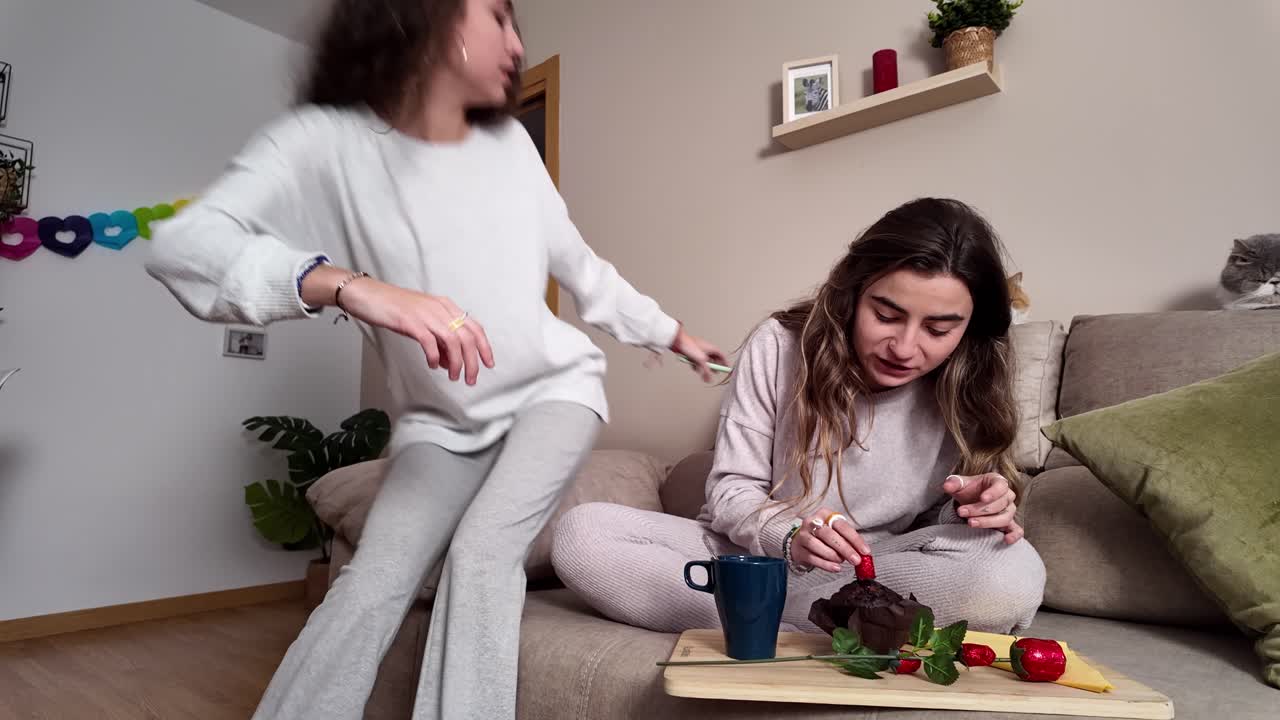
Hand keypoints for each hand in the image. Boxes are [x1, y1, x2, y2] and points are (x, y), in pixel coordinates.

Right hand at [338, 278, 494, 384]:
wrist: (368, 294)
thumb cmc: (393, 308)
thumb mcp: (422, 322)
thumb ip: (438, 340)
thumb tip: (451, 361)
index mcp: (445, 306)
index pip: (474, 327)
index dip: (484, 347)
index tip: (488, 364)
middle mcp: (439, 308)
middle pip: (467, 337)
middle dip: (472, 362)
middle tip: (470, 379)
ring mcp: (426, 314)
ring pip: (453, 341)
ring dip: (456, 363)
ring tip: (453, 376)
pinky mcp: (410, 321)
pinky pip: (430, 341)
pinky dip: (435, 356)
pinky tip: (433, 364)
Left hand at [669, 325, 726, 382]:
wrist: (678, 341)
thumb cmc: (690, 346)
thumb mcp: (701, 360)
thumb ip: (706, 371)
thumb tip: (709, 380)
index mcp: (711, 348)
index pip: (721, 356)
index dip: (725, 362)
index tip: (726, 368)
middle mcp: (706, 349)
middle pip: (713, 359)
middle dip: (714, 367)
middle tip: (715, 372)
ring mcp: (699, 351)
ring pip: (704, 361)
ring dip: (704, 368)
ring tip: (703, 373)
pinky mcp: (692, 353)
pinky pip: (697, 361)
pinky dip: (696, 365)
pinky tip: (693, 366)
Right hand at [790, 509, 871, 572]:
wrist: (800, 542)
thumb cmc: (823, 536)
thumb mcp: (836, 532)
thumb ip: (848, 540)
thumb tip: (862, 553)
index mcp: (825, 514)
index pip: (842, 526)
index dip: (855, 539)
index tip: (865, 551)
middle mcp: (811, 522)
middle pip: (829, 535)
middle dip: (845, 549)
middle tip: (856, 560)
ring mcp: (803, 535)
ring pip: (818, 546)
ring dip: (833, 556)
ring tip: (841, 561)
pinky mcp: (798, 549)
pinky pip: (813, 558)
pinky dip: (826, 565)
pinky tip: (835, 568)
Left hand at [943, 473, 1022, 543]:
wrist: (970, 500)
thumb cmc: (968, 490)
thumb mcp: (960, 484)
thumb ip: (954, 483)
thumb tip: (947, 486)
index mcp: (997, 481)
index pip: (1000, 486)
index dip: (993, 492)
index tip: (982, 498)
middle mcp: (1007, 496)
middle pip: (1000, 504)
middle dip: (980, 509)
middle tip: (962, 512)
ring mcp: (1009, 510)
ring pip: (1005, 517)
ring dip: (988, 522)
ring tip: (971, 523)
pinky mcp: (1009, 524)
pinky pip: (1017, 530)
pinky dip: (1014, 535)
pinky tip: (1006, 540)